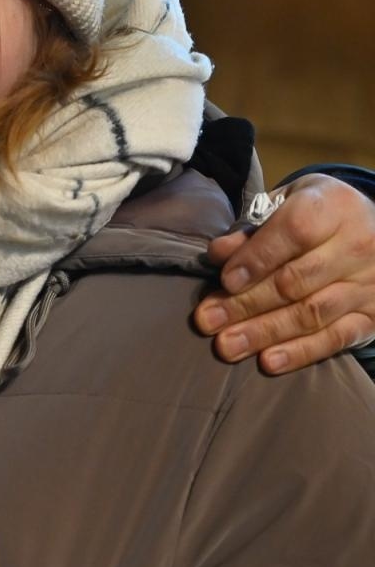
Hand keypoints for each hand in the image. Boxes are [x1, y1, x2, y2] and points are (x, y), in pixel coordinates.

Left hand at [195, 174, 374, 373]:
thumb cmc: (319, 215)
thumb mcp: (288, 204)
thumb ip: (254, 227)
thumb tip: (219, 254)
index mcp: (332, 208)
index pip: (294, 234)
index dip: (256, 259)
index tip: (225, 282)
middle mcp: (357, 245)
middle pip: (295, 281)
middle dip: (245, 304)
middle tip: (207, 321)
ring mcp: (369, 283)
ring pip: (311, 313)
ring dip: (264, 332)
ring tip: (226, 345)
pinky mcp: (373, 316)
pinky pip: (337, 338)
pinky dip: (301, 352)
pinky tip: (268, 362)